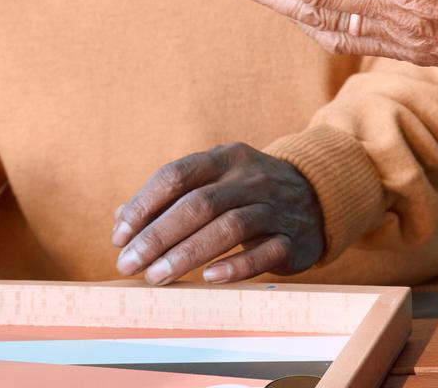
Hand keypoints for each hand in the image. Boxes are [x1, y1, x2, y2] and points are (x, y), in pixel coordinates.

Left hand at [112, 143, 323, 284]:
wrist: (318, 196)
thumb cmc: (247, 193)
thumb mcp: (214, 181)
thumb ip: (169, 198)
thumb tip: (121, 222)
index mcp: (226, 158)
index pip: (177, 175)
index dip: (143, 206)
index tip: (118, 237)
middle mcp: (251, 178)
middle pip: (199, 204)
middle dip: (157, 236)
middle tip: (128, 264)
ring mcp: (275, 207)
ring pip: (229, 227)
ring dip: (187, 254)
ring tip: (156, 277)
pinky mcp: (293, 239)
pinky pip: (265, 252)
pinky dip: (236, 266)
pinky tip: (208, 279)